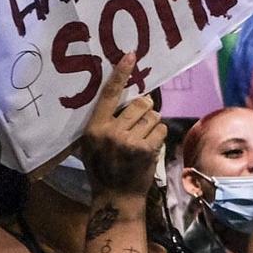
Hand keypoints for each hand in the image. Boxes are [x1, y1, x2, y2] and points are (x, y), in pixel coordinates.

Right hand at [77, 54, 164, 199]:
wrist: (116, 197)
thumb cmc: (103, 168)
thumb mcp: (92, 144)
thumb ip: (105, 121)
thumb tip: (124, 96)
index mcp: (94, 128)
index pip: (109, 94)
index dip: (121, 73)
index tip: (131, 55)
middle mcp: (111, 132)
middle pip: (139, 103)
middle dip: (144, 109)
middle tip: (140, 120)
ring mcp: (129, 141)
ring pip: (152, 116)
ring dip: (152, 124)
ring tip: (142, 137)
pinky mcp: (146, 150)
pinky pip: (160, 129)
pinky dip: (158, 135)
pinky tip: (149, 146)